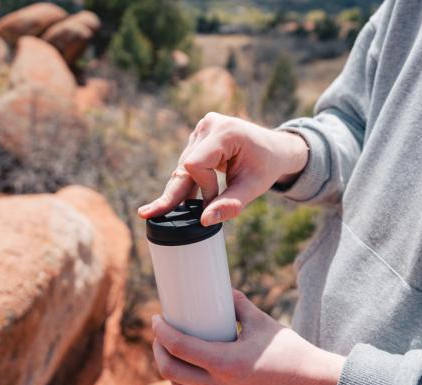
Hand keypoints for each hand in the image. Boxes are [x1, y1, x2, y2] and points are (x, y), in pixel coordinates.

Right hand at [138, 112, 307, 224]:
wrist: (275, 149)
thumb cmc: (267, 166)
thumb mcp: (254, 187)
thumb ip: (232, 203)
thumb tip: (204, 221)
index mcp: (225, 131)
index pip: (197, 164)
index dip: (203, 187)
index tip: (215, 199)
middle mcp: (209, 125)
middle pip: (185, 165)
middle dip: (174, 193)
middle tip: (147, 214)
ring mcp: (202, 129)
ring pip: (183, 166)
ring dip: (183, 190)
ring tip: (159, 210)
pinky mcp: (198, 138)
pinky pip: (187, 164)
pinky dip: (187, 182)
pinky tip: (175, 201)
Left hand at [151, 290, 344, 384]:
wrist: (309, 383)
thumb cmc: (289, 351)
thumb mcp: (262, 323)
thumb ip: (239, 305)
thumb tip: (222, 290)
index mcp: (226, 363)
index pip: (180, 349)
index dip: (162, 333)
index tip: (157, 318)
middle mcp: (220, 384)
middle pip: (171, 371)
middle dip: (158, 350)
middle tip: (159, 330)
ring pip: (180, 384)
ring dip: (167, 364)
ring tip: (168, 344)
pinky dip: (183, 374)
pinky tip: (187, 358)